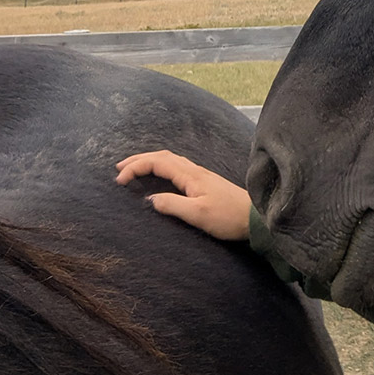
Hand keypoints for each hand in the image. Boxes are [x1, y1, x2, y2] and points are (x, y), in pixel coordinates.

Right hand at [114, 149, 252, 240]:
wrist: (254, 218)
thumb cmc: (228, 217)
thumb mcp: (198, 214)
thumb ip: (172, 205)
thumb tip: (150, 199)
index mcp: (190, 175)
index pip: (157, 162)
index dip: (136, 167)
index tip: (120, 180)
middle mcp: (194, 171)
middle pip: (162, 156)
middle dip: (139, 159)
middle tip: (119, 168)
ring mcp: (200, 175)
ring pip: (170, 160)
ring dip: (149, 161)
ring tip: (133, 169)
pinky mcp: (204, 183)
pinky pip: (176, 167)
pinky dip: (161, 167)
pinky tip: (159, 176)